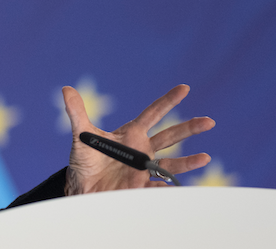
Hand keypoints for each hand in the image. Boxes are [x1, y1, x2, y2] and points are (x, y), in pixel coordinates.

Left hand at [63, 84, 214, 194]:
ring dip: (188, 161)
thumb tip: (66, 89)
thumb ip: (76, 112)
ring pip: (171, 162)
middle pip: (170, 136)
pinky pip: (160, 186)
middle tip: (209, 121)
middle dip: (189, 128)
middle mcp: (142, 149)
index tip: (184, 88)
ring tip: (205, 157)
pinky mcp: (141, 186)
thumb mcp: (81, 135)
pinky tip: (182, 187)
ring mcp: (144, 168)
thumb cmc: (84, 160)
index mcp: (131, 133)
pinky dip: (171, 187)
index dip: (168, 101)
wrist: (82, 186)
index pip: (153, 113)